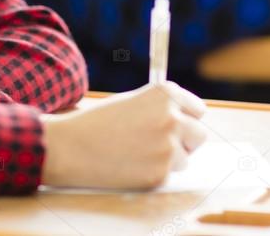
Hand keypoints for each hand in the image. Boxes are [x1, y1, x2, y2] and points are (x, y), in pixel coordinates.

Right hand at [40, 82, 206, 189]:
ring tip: (136, 153)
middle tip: (162, 144)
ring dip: (167, 159)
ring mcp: (168, 147)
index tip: (176, 124)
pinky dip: (152, 173)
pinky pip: (166, 175)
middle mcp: (172, 118)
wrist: (70, 146)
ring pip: (184, 158)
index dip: (185, 118)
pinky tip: (129, 165)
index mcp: (165, 94)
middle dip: (185, 141)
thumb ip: (161, 108)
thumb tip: (188, 121)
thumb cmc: (98, 122)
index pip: (197, 110)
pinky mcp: (160, 174)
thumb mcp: (132, 101)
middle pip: (199, 135)